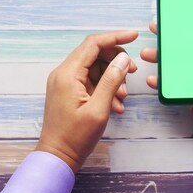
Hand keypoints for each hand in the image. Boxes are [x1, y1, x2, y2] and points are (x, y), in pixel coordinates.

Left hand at [36, 30, 138, 172]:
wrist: (57, 157)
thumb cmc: (75, 137)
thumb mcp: (99, 109)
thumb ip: (112, 81)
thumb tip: (123, 58)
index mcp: (68, 74)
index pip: (93, 44)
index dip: (115, 37)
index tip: (134, 36)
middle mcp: (63, 73)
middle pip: (94, 53)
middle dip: (116, 61)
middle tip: (133, 72)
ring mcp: (64, 82)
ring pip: (95, 68)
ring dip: (112, 78)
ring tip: (123, 98)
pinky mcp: (68, 91)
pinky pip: (90, 80)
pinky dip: (105, 88)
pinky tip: (116, 105)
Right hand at [140, 18, 192, 152]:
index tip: (185, 12)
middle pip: (190, 47)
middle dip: (173, 37)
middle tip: (157, 27)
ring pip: (177, 64)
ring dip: (161, 58)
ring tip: (147, 53)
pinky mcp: (189, 97)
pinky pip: (173, 86)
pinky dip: (161, 82)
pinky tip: (152, 78)